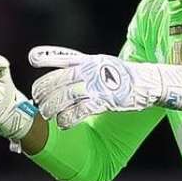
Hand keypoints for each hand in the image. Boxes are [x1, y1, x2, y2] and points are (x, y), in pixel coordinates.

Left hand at [28, 46, 181, 128]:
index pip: (62, 56)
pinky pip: (80, 111)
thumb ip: (81, 66)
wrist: (150, 83)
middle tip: (38, 102)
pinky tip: (63, 124)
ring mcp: (98, 85)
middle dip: (43, 92)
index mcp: (89, 60)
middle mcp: (91, 70)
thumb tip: (61, 75)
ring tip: (47, 115)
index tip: (32, 59)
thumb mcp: (101, 63)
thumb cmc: (123, 76)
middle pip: (57, 80)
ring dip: (52, 108)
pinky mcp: (106, 101)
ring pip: (65, 97)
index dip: (45, 57)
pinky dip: (68, 119)